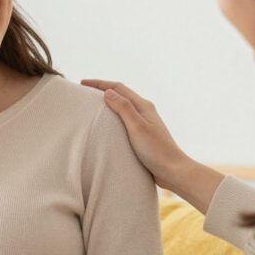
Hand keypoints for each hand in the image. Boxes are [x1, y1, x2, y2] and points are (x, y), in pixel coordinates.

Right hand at [81, 79, 224, 212]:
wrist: (172, 171)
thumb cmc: (156, 150)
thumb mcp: (137, 127)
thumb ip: (123, 108)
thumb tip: (108, 92)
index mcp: (143, 106)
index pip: (118, 88)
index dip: (99, 83)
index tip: (82, 83)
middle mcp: (144, 112)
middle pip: (120, 95)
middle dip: (102, 91)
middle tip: (84, 93)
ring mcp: (144, 124)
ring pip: (122, 108)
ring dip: (107, 104)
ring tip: (92, 107)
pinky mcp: (142, 136)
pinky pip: (123, 122)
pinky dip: (112, 119)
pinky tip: (105, 127)